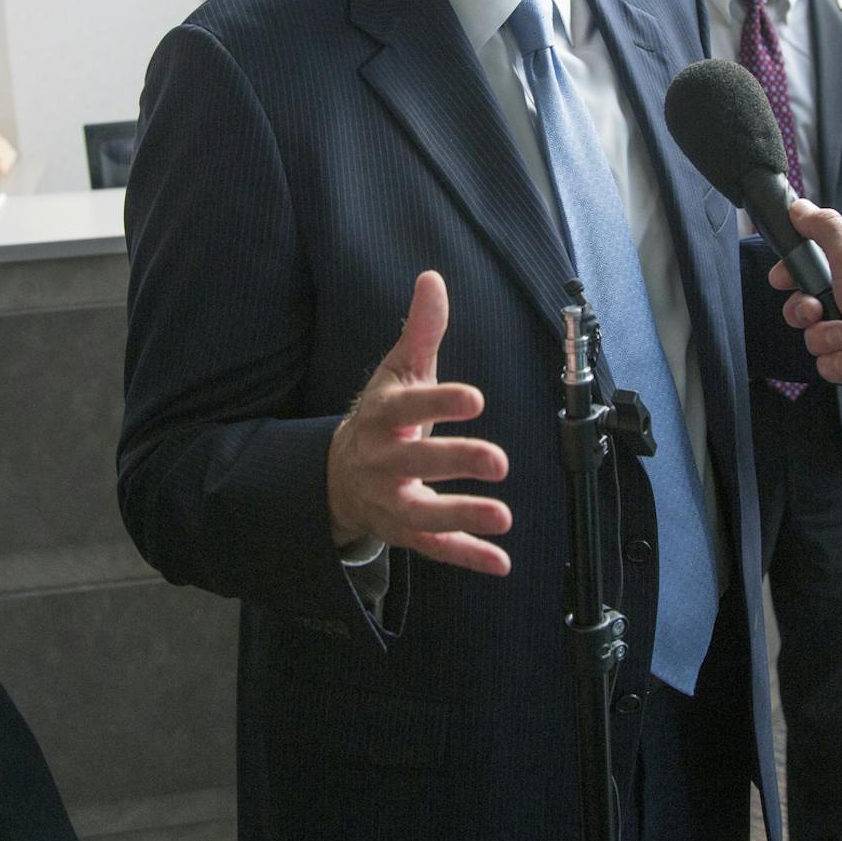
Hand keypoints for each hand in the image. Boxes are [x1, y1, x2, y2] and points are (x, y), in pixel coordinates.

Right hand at [325, 271, 512, 574]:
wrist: (339, 474)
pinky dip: (467, 557)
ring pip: (422, 514)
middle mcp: (381, 462)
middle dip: (455, 462)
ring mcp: (390, 501)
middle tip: (499, 461)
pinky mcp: (405, 532)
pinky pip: (435, 549)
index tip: (476, 398)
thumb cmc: (382, 417)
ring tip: (503, 516)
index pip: (407, 408)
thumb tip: (432, 279)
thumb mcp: (397, 371)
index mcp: (381, 418)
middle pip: (415, 463)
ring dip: (462, 516)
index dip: (439, 403)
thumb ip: (420, 330)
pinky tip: (500, 561)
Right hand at [773, 200, 841, 411]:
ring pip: (814, 337)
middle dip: (804, 311)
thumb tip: (799, 207)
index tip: (781, 279)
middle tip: (816, 311)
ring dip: (825, 338)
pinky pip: (827, 364)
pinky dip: (838, 363)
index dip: (792, 276)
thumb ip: (824, 228)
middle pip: (805, 306)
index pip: (812, 270)